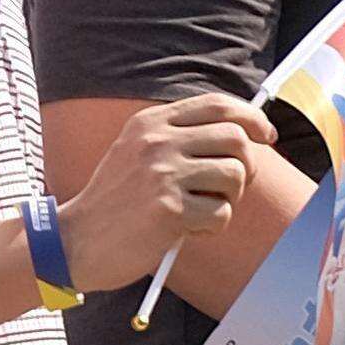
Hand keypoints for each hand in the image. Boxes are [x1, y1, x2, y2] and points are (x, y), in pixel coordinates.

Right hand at [53, 91, 269, 290]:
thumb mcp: (136, 152)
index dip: (251, 117)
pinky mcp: (169, 209)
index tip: (266, 135)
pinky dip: (212, 227)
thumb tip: (242, 135)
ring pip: (235, 175)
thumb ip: (179, 138)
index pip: (217, 104)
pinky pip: (221, 213)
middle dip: (246, 166)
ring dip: (228, 199)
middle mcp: (157, 141)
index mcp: (150, 123)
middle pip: (235, 138)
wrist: (77, 240)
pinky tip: (186, 230)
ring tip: (201, 210)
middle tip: (230, 188)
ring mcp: (162, 173)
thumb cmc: (115, 202)